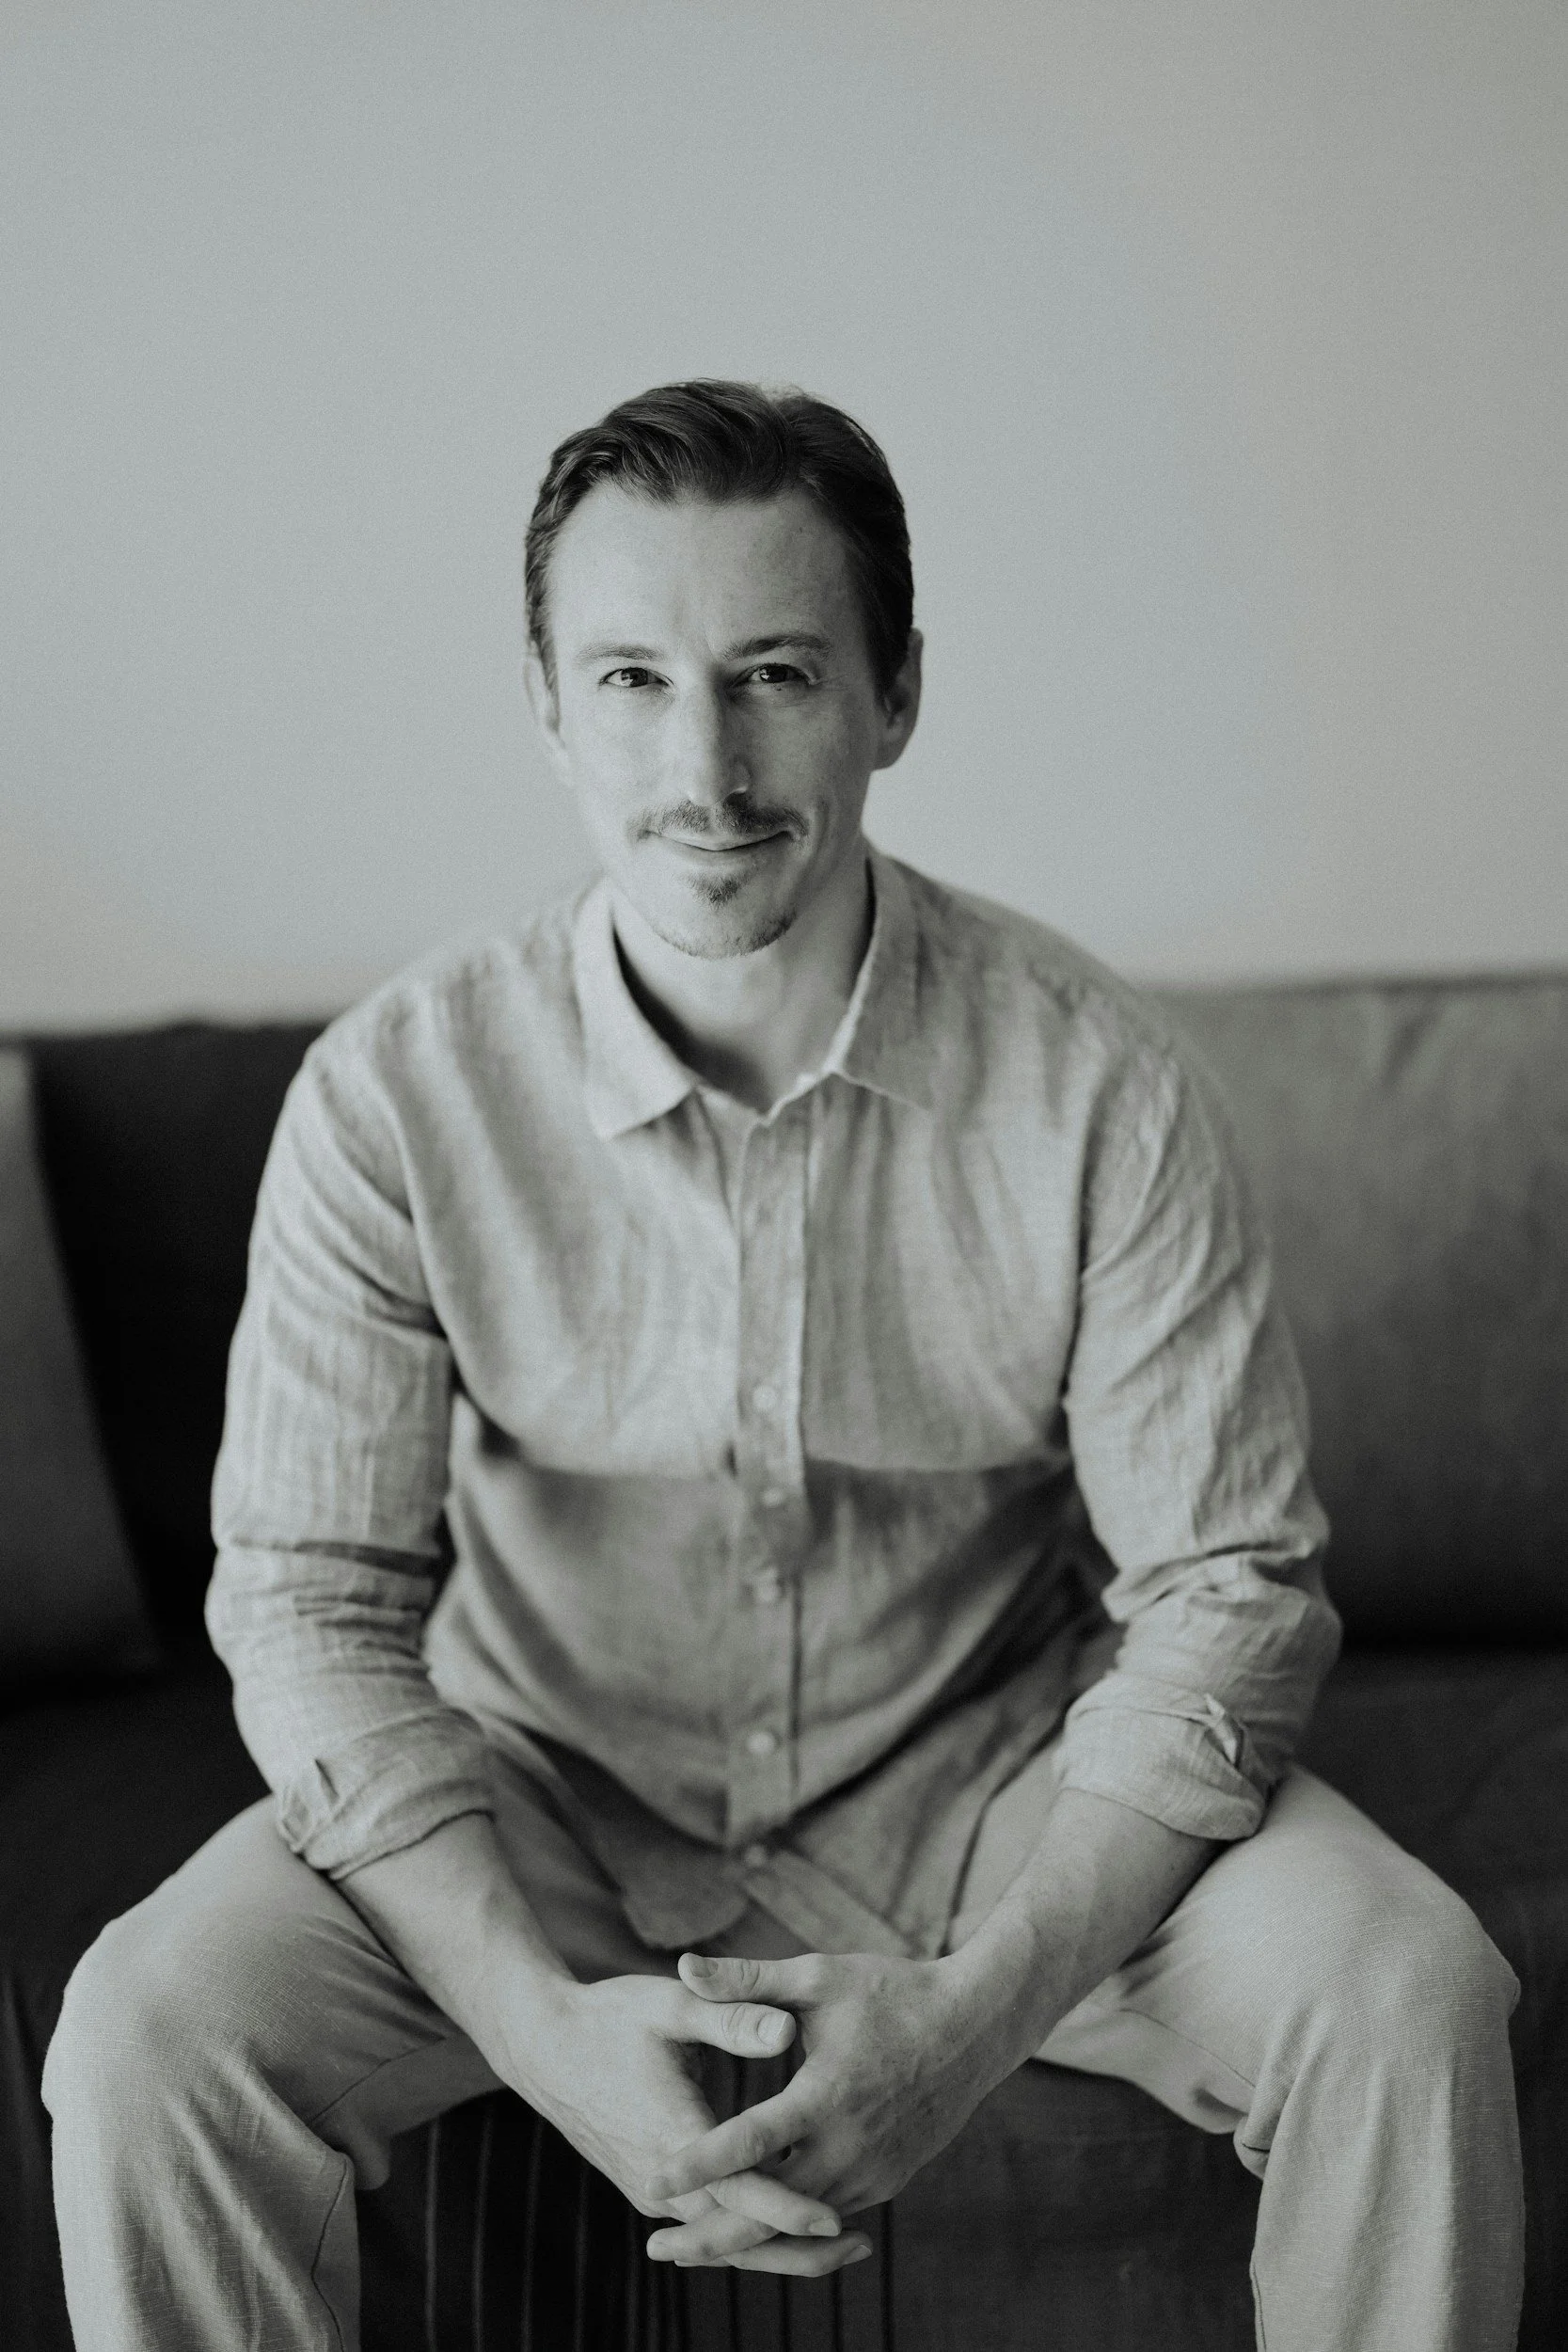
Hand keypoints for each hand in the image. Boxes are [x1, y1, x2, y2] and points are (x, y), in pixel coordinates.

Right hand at [507, 1969, 868, 2273]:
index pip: (737, 2188)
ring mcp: (653, 2190)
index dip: (786, 2207)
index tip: (835, 2218)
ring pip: (722, 2237)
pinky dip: (748, 2231)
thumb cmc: (609, 2018)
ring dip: (776, 2245)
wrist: (544, 2048)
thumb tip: (787, 2029)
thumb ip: (730, 2015)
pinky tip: (787, 2223)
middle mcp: (661, 2178)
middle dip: (797, 2246)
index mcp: (671, 2135)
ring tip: (841, 2243)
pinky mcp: (652, 2188)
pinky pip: (707, 2223)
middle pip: (737, 2234)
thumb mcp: (670, 2005)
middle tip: (861, 2244)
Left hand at [641, 1949, 1012, 2258]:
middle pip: (770, 2209)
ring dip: (747, 2238)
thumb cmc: (891, 1992)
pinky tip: (754, 2232)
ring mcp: (872, 2173)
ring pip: (798, 2223)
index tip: (651, 2179)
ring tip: (691, 2248)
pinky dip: (788, 2227)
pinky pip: (828, 2214)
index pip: (749, 2141)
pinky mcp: (886, 2183)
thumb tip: (681, 1965)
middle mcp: (850, 2147)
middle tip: (654, 2249)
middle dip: (711, 2234)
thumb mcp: (818, 1978)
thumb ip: (747, 1981)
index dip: (697, 2164)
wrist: (975, 2027)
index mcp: (826, 2094)